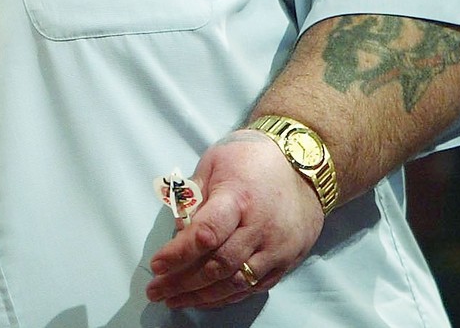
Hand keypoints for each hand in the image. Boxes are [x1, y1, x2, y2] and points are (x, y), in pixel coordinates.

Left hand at [144, 130, 323, 309]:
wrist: (303, 164)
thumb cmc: (250, 158)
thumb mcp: (213, 162)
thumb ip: (193, 197)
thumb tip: (178, 231)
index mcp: (239, 198)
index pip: (206, 234)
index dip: (179, 254)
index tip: (156, 265)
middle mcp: (260, 228)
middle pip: (218, 265)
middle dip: (183, 282)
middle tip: (156, 290)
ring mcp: (277, 248)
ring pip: (236, 282)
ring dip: (202, 296)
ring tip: (175, 300)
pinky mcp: (287, 260)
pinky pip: (254, 287)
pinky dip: (228, 296)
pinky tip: (205, 298)